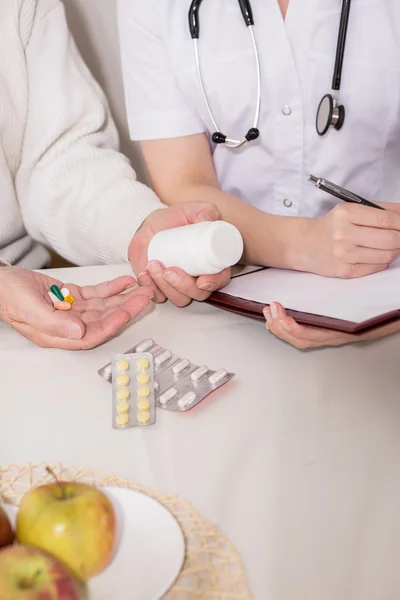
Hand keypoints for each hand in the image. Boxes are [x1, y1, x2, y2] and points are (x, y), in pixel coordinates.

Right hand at [0, 266, 153, 348]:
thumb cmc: (7, 295)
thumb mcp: (27, 307)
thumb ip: (52, 322)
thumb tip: (79, 332)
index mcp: (56, 334)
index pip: (90, 335)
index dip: (110, 325)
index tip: (126, 312)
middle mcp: (67, 326)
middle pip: (103, 321)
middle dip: (126, 309)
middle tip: (145, 296)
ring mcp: (71, 311)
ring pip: (104, 307)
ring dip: (123, 298)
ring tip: (142, 288)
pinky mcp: (72, 297)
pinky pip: (96, 294)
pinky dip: (111, 288)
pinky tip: (125, 281)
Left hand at [128, 202, 230, 306]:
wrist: (151, 225)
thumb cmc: (175, 219)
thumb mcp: (189, 210)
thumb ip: (203, 210)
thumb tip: (205, 219)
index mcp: (212, 262)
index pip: (220, 279)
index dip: (213, 283)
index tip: (202, 281)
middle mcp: (199, 278)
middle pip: (198, 294)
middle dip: (184, 287)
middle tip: (170, 270)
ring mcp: (180, 286)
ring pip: (179, 298)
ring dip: (166, 287)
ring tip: (153, 265)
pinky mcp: (162, 288)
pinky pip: (158, 297)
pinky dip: (150, 288)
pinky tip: (144, 275)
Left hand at [264, 302, 399, 348]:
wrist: (394, 313)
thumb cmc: (383, 311)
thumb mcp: (367, 307)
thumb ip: (352, 308)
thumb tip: (343, 302)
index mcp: (341, 332)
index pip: (311, 337)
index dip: (293, 329)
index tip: (281, 316)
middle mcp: (334, 336)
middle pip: (301, 340)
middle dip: (280, 326)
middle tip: (271, 310)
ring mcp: (330, 334)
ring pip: (301, 338)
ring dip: (282, 326)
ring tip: (270, 312)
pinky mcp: (328, 328)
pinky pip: (305, 331)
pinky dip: (290, 323)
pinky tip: (282, 314)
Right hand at [300, 202, 399, 277]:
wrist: (305, 244)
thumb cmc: (332, 226)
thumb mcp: (351, 209)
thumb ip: (380, 209)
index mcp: (346, 213)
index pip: (386, 219)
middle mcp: (344, 234)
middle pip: (390, 238)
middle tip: (399, 236)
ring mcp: (344, 254)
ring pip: (386, 255)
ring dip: (394, 250)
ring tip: (388, 245)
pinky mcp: (346, 271)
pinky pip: (377, 267)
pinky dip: (382, 261)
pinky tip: (375, 254)